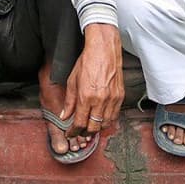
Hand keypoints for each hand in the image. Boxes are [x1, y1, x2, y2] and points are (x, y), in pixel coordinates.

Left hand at [61, 23, 123, 137]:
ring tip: (91, 128)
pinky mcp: (120, 96)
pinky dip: (107, 121)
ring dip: (97, 129)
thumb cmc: (87, 62)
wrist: (104, 50)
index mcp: (85, 96)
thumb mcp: (72, 81)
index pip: (79, 123)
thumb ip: (69, 101)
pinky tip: (101, 120)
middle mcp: (100, 100)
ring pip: (105, 124)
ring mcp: (112, 99)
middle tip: (80, 133)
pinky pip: (114, 115)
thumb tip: (64, 116)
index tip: (70, 133)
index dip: (74, 132)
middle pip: (93, 127)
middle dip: (85, 133)